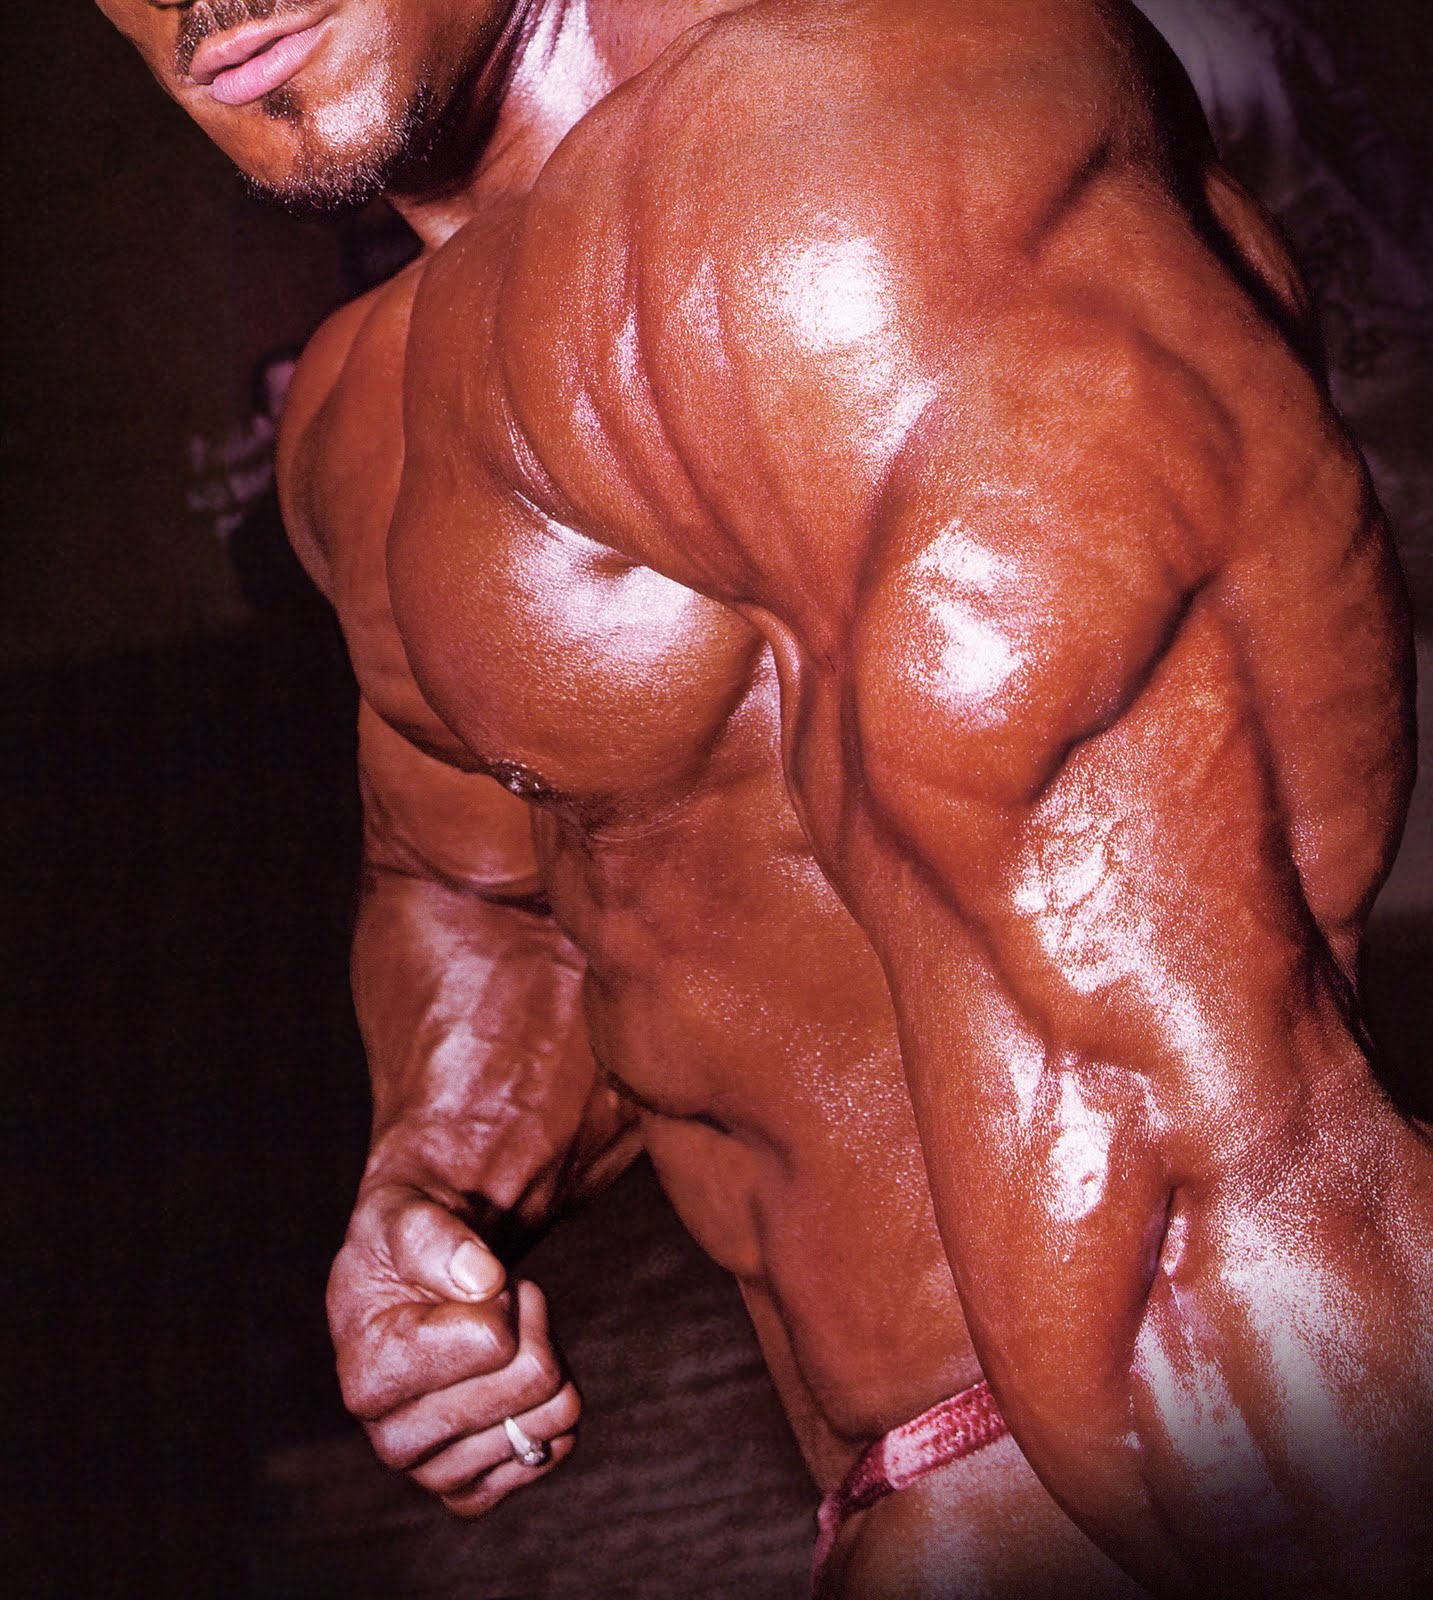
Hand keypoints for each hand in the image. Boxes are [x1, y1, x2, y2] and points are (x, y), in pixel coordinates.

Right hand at [327, 1183, 579, 1514]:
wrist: (412, 1280)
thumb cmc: (403, 1244)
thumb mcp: (402, 1214)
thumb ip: (434, 1237)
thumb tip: (481, 1277)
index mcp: (368, 1378)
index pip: (493, 1339)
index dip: (503, 1294)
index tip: (476, 1277)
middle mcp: (393, 1440)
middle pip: (533, 1379)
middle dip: (532, 1323)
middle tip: (499, 1303)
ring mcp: (433, 1472)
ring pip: (553, 1418)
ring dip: (546, 1358)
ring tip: (505, 1338)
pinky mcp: (469, 1489)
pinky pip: (548, 1454)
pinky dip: (551, 1410)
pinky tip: (514, 1381)